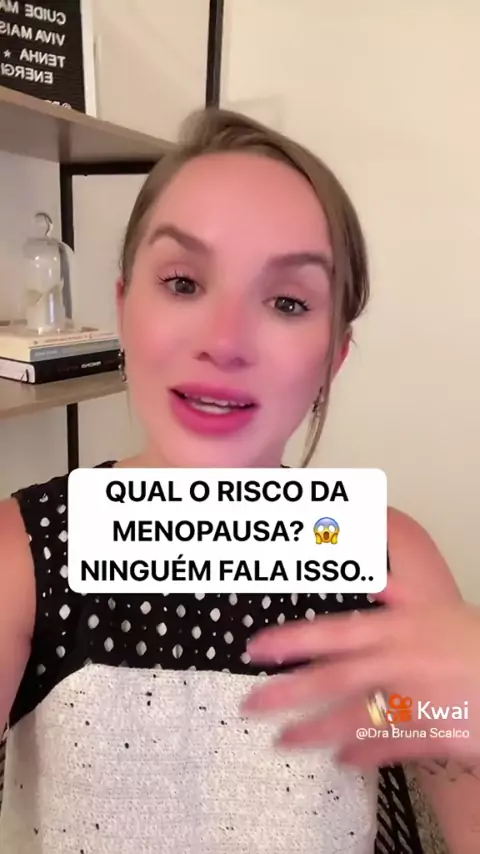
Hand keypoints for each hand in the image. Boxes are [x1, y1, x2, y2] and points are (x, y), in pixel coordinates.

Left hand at [240, 578, 479, 770]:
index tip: (257, 648)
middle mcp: (399, 662)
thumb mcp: (438, 608)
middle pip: (333, 678)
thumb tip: (371, 578)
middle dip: (288, 691)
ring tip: (283, 740)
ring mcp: (414, 700)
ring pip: (354, 718)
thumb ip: (399, 594)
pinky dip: (363, 754)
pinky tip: (341, 760)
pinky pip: (388, 747)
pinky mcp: (431, 733)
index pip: (334, 630)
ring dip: (314, 730)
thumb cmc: (477, 642)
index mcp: (398, 628)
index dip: (292, 640)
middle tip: (252, 703)